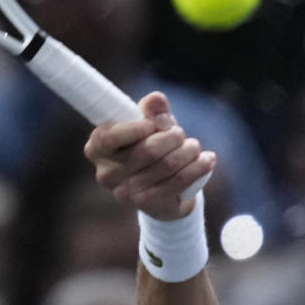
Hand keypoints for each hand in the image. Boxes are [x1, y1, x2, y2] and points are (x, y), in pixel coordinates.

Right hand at [84, 92, 216, 219]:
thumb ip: (152, 111)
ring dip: (189, 151)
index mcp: (97, 149)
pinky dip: (198, 167)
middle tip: (181, 134)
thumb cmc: (151, 149)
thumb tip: (156, 99)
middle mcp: (106, 174)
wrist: (165, 192)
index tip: (154, 124)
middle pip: (148, 149)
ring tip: (194, 147)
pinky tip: (207, 160)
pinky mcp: (149, 205)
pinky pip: (179, 181)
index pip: (110, 136)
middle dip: (173, 136)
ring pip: (168, 164)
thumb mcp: (151, 126)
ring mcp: (126, 193)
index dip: (135, 127)